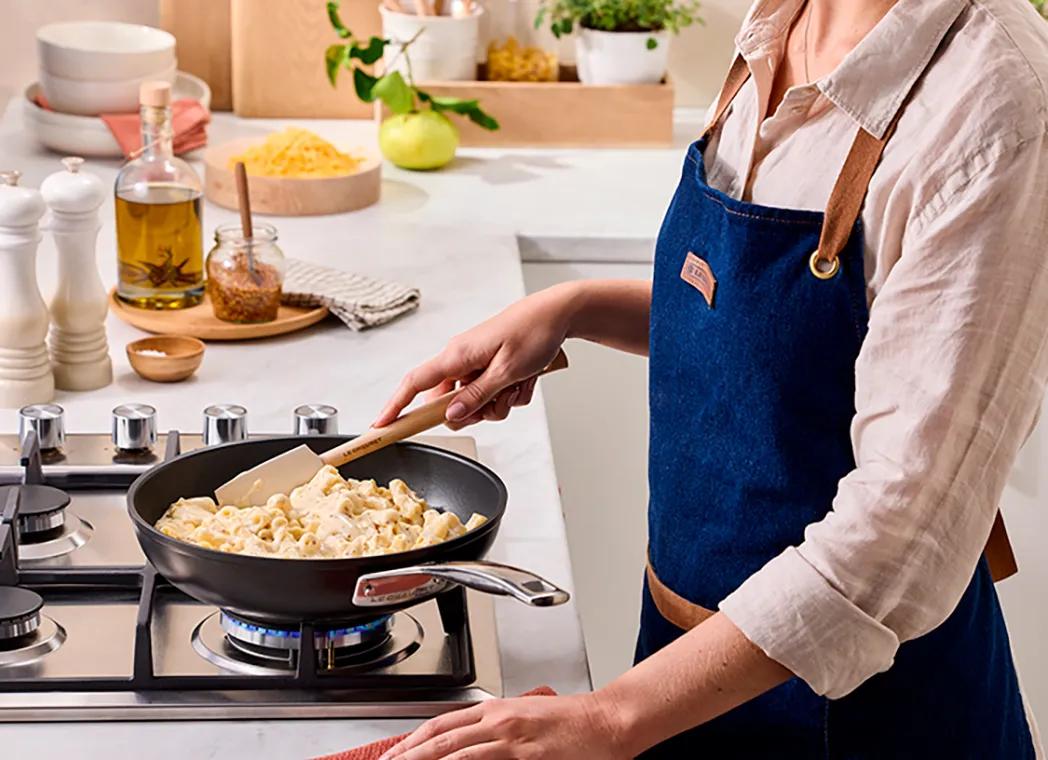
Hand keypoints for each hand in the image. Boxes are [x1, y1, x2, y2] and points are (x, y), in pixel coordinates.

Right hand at [373, 284, 579, 429]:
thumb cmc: (534, 332)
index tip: (380, 425)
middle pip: (449, 402)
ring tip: (517, 386)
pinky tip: (524, 380)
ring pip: (474, 401)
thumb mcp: (507, 371)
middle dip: (474, 411)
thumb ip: (477, 395)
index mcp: (456, 355)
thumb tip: (451, 415)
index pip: (414, 383)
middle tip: (499, 402)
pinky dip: (508, 393)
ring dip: (497, 403)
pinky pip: (491, 393)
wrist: (558, 314)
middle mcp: (461, 358)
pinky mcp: (490, 365)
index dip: (395, 406)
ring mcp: (475, 362)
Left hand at [377, 693, 628, 759]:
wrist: (608, 720)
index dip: (412, 742)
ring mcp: (510, 739)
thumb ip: (495, 730)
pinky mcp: (525, 754)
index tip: (393, 756)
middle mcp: (498, 721)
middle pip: (440, 740)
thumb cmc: (573, 723)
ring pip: (455, 753)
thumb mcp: (526, 718)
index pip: (441, 725)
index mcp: (496, 710)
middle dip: (408, 756)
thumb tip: (467, 746)